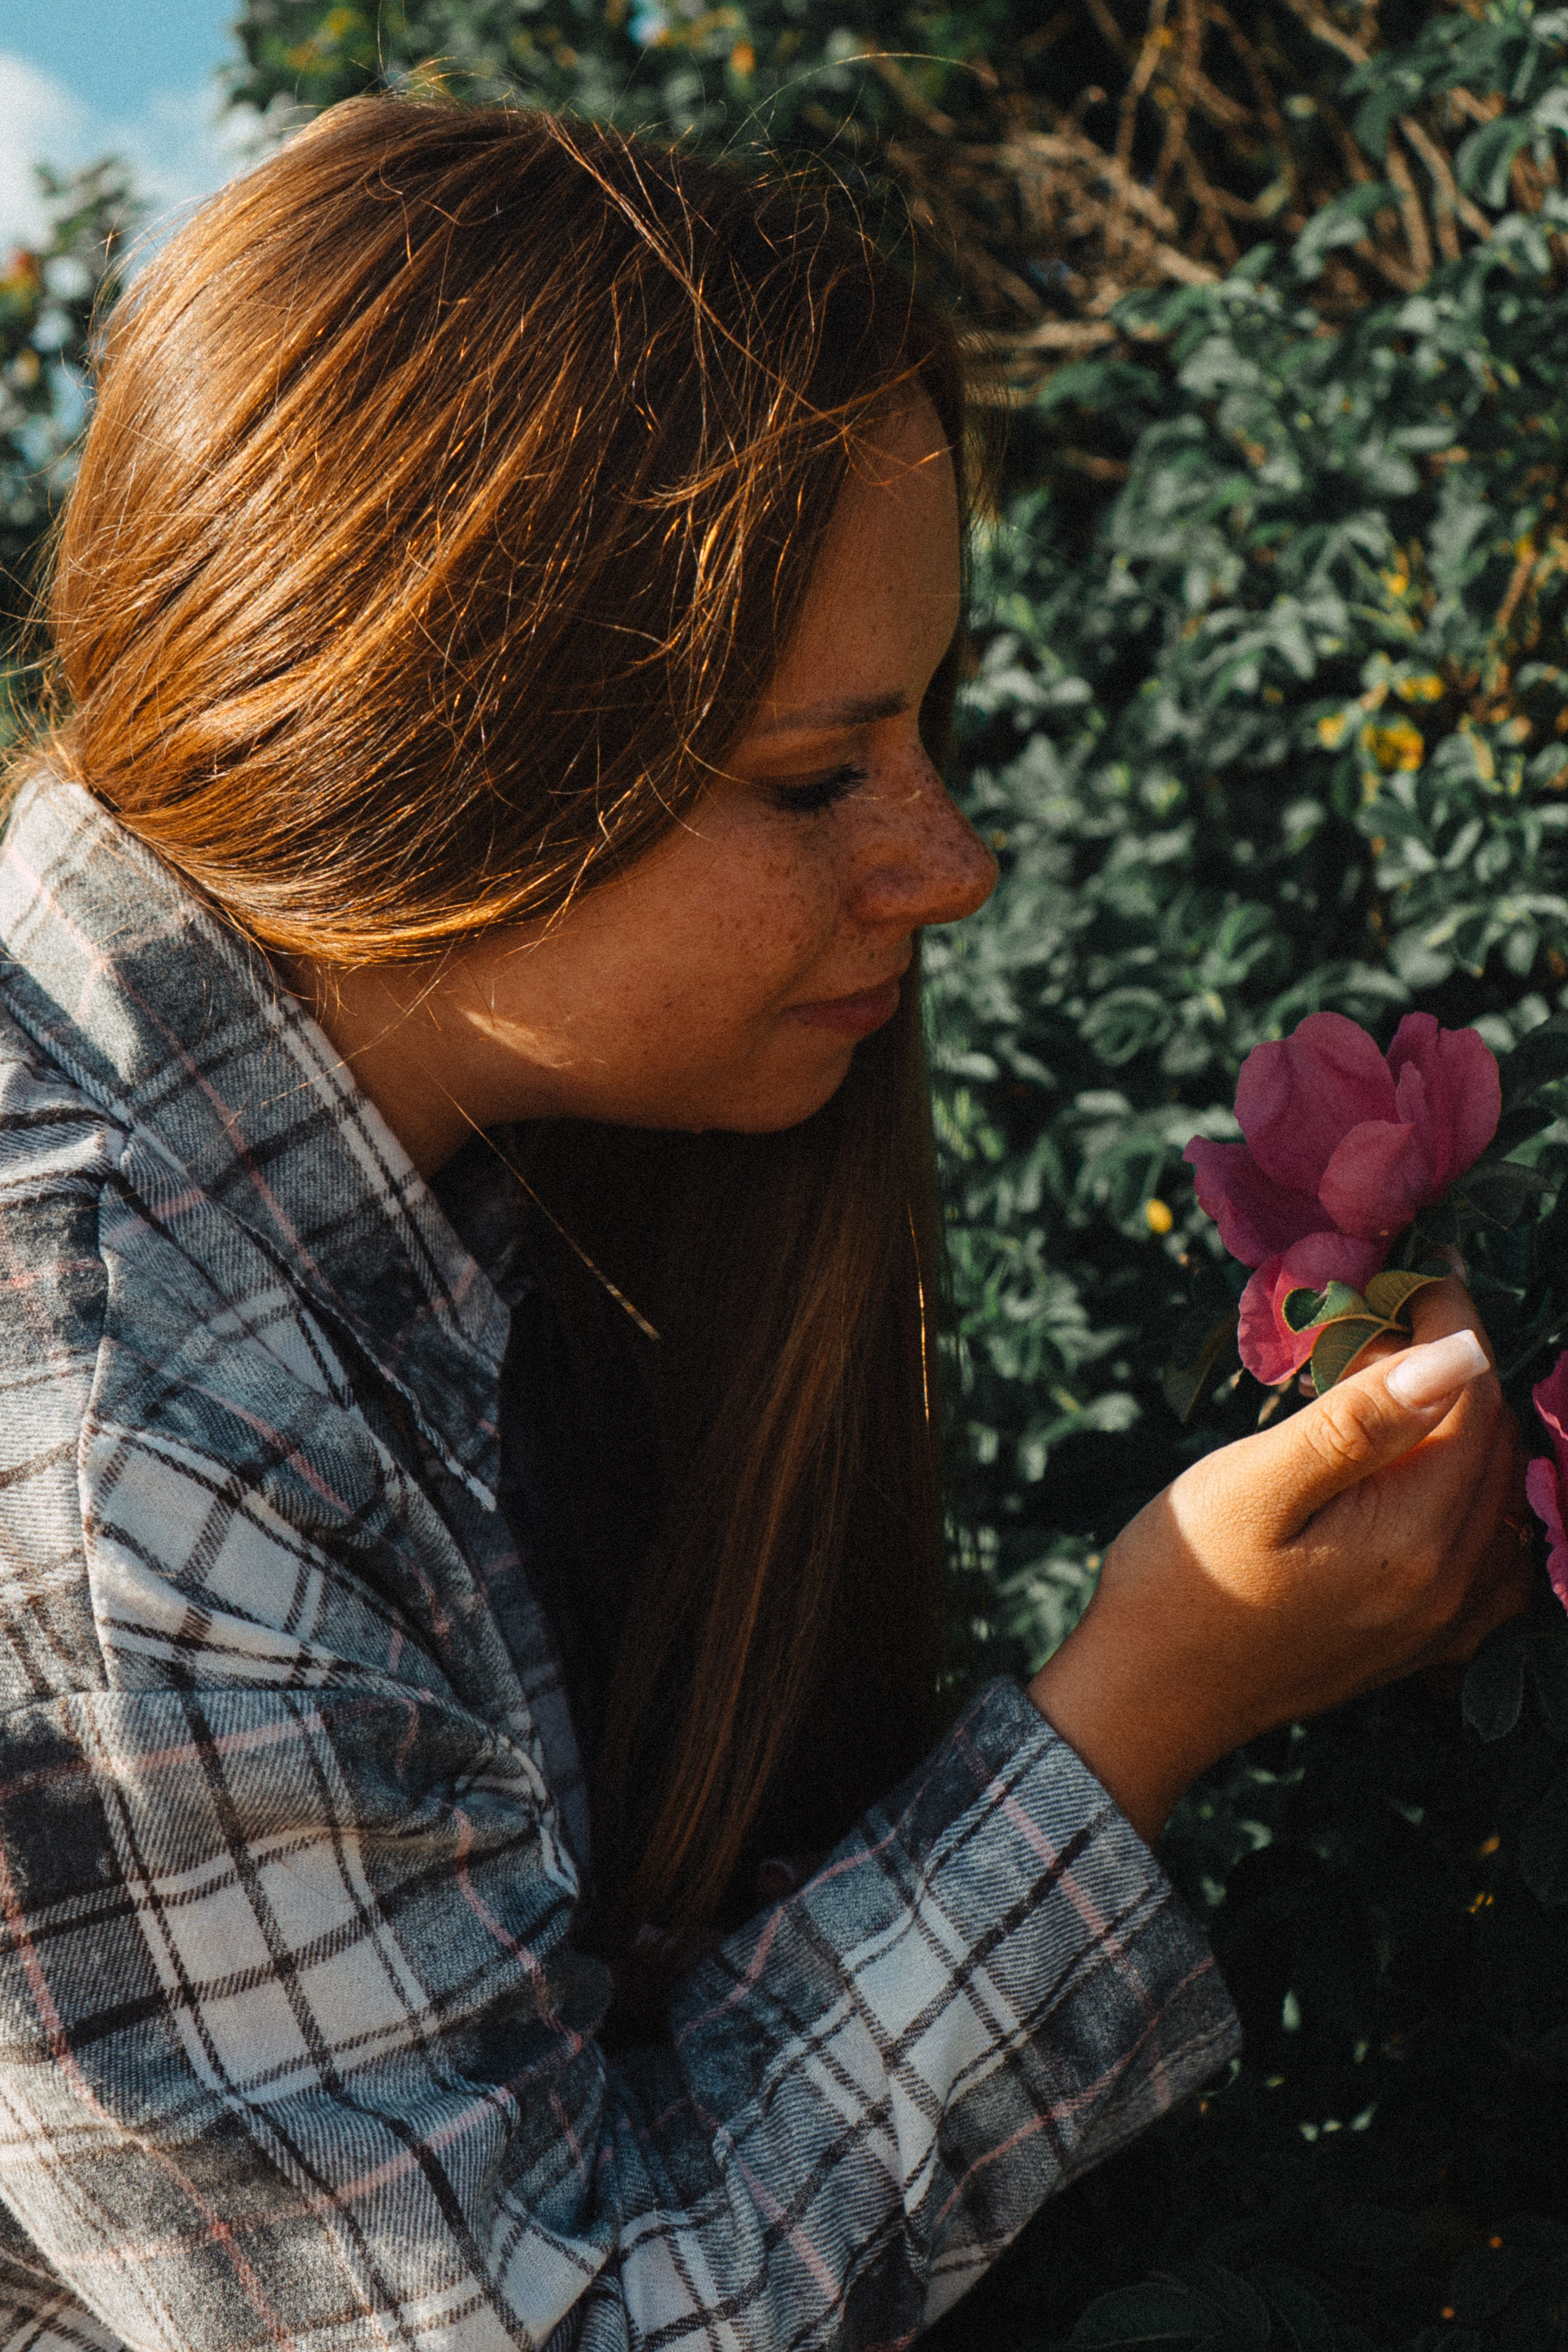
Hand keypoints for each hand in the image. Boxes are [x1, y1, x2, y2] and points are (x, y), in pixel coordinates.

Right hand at [1027, 1278, 1529, 1845]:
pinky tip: (1419, 1476)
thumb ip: (1360, 1420)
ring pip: (1496, 1491)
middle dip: (1449, 1368)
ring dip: (1457, 1425)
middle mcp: (1451, 1587)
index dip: (1449, 1323)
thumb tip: (1460, 1354)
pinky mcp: (1426, 1641)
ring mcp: (1444, 1622)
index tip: (1407, 1276)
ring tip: (1382, 1389)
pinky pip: (1491, 1553)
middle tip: (1377, 1324)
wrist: (1146, 1697)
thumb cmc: (1180, 1580)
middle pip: (1492, 1442)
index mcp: (1412, 1541)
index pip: (1472, 1399)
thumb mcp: (1254, 1484)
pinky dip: (1471, 1497)